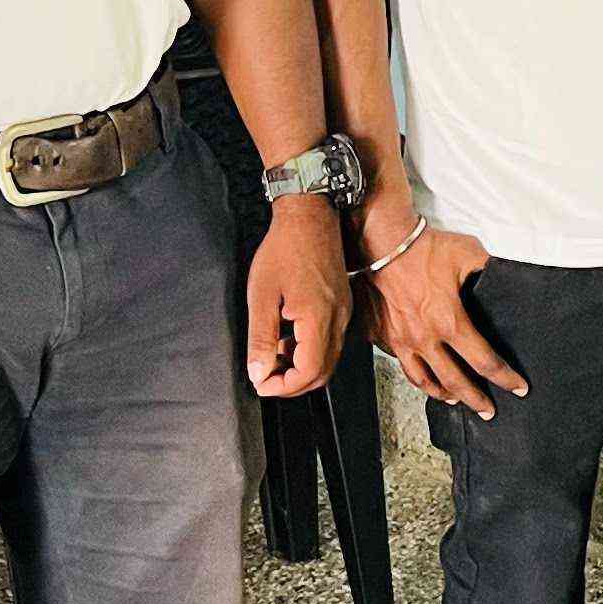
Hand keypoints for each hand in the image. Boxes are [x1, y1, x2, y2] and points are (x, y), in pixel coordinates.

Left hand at [245, 193, 348, 397]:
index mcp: (318, 319)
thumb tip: (259, 371)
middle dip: (293, 384)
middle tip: (266, 378)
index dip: (283, 387)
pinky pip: (331, 342)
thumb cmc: (285, 248)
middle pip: (322, 373)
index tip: (261, 383)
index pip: (308, 372)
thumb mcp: (262, 295)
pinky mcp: (342, 306)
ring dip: (301, 368)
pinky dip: (310, 352)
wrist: (309, 216)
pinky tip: (288, 339)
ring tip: (273, 356)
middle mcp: (337, 319)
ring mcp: (343, 313)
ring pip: (328, 360)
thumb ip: (261, 338)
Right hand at [357, 192, 527, 417]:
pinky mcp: (381, 335)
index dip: (505, 378)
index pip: (484, 362)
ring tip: (454, 398)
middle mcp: (425, 338)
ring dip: (442, 393)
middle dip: (476, 400)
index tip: (518, 388)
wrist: (382, 241)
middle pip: (455, 382)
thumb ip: (489, 272)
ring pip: (423, 380)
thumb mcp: (469, 254)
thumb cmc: (424, 248)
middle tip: (488, 411)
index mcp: (450, 322)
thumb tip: (507, 281)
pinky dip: (415, 373)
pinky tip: (423, 373)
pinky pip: (400, 363)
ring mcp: (400, 340)